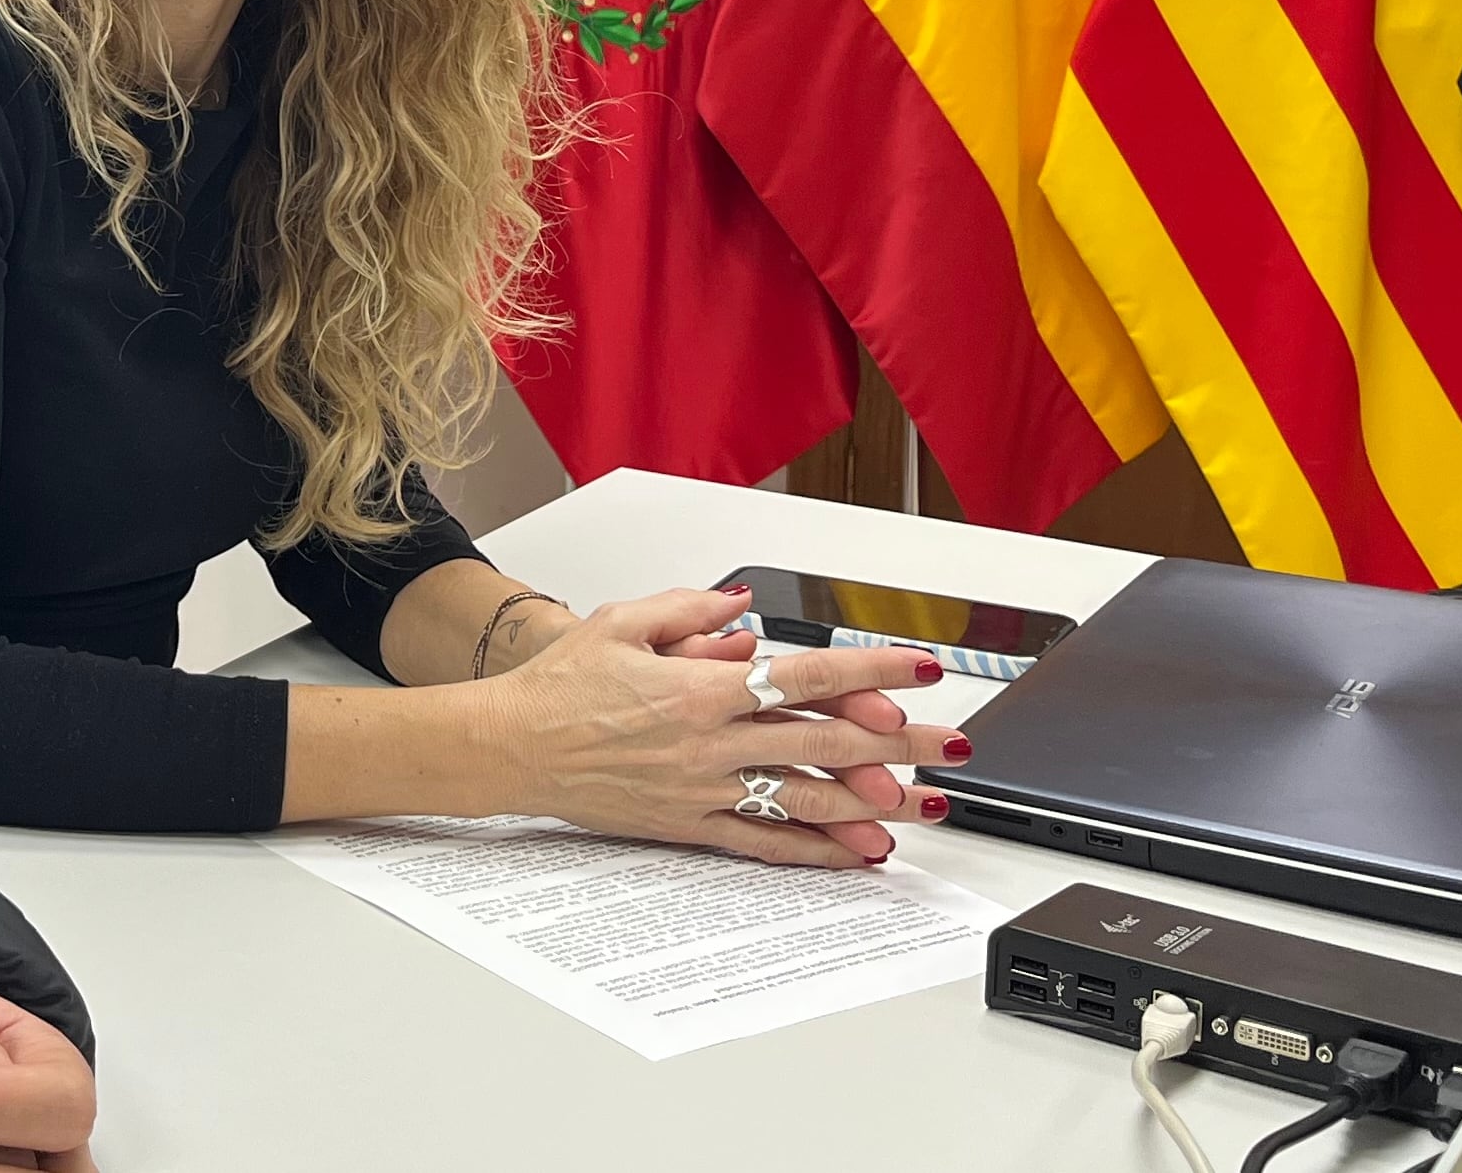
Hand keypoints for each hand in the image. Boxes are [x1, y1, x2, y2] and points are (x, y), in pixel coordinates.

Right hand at [473, 585, 965, 867]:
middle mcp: (711, 742)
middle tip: (952, 746)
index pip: (807, 676)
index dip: (872, 672)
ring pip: (807, 800)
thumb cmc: (557, 687)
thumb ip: (689, 611)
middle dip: (900, 744)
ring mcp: (703, 790)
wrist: (509, 747)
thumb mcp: (619, 623)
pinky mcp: (688, 826)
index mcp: (700, 687)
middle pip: (826, 743)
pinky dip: (816, 850)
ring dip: (874, 805)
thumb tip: (743, 610)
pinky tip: (858, 852)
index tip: (920, 667)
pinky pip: (765, 844)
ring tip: (926, 808)